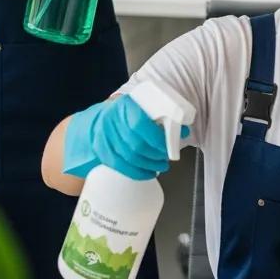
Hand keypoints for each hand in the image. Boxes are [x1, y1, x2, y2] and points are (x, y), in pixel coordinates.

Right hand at [63, 93, 190, 179]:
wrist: (97, 121)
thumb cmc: (126, 114)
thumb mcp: (138, 105)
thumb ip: (155, 113)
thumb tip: (182, 127)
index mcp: (124, 106)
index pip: (140, 123)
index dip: (157, 137)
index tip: (173, 142)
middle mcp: (111, 121)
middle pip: (136, 144)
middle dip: (156, 153)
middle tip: (168, 156)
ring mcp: (103, 138)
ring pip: (129, 157)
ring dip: (150, 164)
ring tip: (162, 164)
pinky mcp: (102, 153)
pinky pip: (120, 166)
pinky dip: (138, 172)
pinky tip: (150, 173)